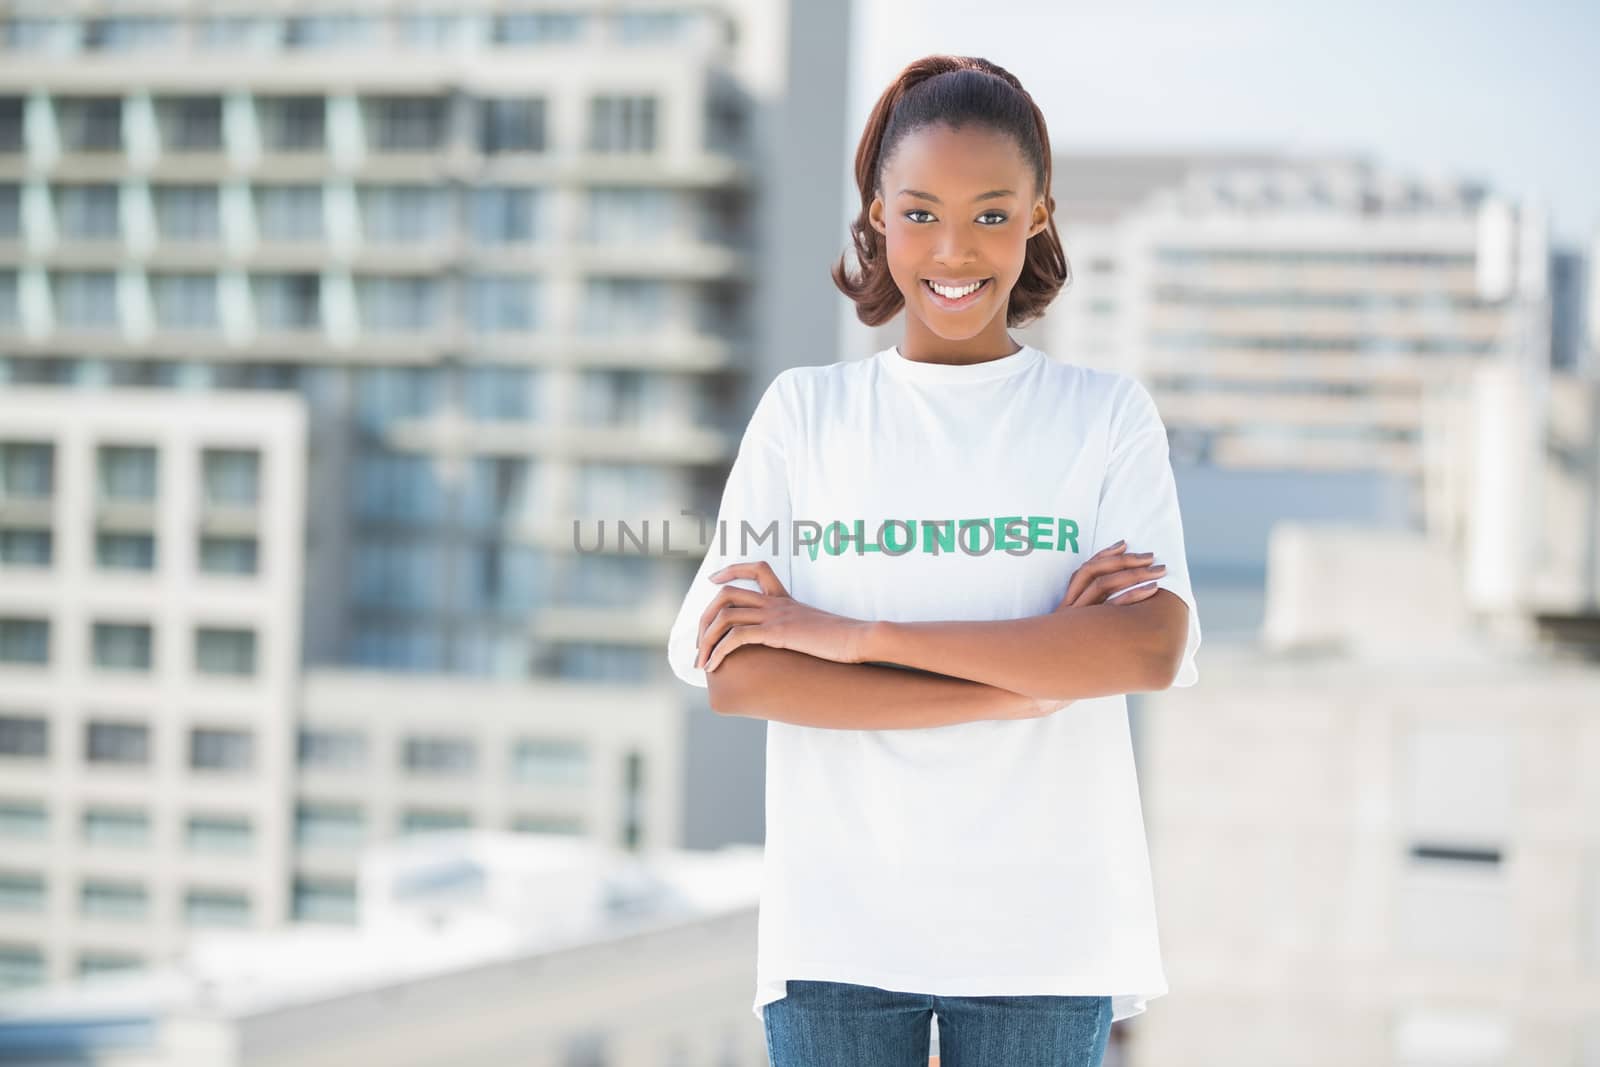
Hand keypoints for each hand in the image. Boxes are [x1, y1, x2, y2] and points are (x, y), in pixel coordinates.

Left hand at [695, 561, 869, 672]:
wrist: (860, 639)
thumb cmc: (845, 641)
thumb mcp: (819, 631)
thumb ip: (805, 633)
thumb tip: (801, 647)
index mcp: (786, 600)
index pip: (757, 569)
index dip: (732, 569)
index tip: (715, 580)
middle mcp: (777, 603)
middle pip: (727, 593)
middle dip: (705, 617)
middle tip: (699, 642)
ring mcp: (776, 616)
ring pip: (725, 615)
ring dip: (706, 639)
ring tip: (701, 662)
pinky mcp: (778, 632)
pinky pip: (737, 637)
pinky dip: (719, 651)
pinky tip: (714, 666)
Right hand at [1006, 540, 1166, 720]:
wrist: (1051, 683)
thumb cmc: (1067, 660)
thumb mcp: (1073, 634)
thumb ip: (1090, 618)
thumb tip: (1115, 606)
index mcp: (1069, 602)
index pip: (1086, 568)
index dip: (1106, 554)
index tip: (1125, 543)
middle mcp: (1073, 605)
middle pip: (1097, 572)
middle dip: (1127, 561)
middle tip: (1152, 557)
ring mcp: (1079, 617)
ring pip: (1105, 584)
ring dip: (1135, 573)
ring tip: (1159, 571)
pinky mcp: (1088, 629)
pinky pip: (1112, 607)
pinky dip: (1133, 594)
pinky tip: (1152, 590)